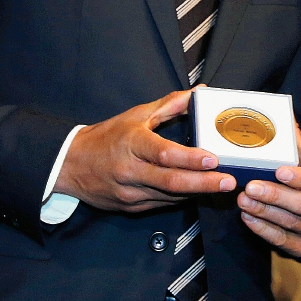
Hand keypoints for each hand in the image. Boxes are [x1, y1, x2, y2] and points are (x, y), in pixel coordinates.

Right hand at [54, 89, 234, 212]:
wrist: (70, 165)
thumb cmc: (106, 138)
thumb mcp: (136, 115)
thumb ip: (170, 104)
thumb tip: (198, 93)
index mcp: (132, 143)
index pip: (164, 153)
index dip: (190, 158)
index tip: (213, 159)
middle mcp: (131, 171)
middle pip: (172, 182)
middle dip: (205, 184)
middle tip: (229, 182)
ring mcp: (130, 193)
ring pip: (170, 197)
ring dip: (198, 193)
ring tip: (222, 187)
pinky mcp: (131, 208)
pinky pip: (162, 205)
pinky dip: (182, 198)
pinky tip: (199, 192)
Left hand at [237, 127, 300, 257]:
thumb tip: (287, 118)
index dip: (299, 178)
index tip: (279, 171)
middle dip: (275, 196)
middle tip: (251, 186)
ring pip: (290, 223)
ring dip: (264, 211)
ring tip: (244, 199)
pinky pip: (283, 240)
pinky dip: (263, 229)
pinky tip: (248, 217)